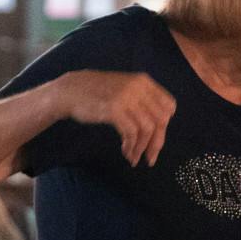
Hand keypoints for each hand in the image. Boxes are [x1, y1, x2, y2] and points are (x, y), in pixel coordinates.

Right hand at [58, 70, 176, 166]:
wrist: (71, 90)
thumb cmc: (96, 93)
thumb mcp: (124, 89)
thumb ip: (141, 100)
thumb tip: (157, 125)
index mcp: (144, 81)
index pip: (169, 106)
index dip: (165, 125)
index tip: (157, 138)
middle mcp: (138, 88)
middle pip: (160, 120)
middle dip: (157, 142)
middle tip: (150, 158)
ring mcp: (126, 98)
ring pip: (147, 129)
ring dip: (141, 148)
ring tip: (133, 158)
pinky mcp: (114, 109)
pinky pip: (131, 133)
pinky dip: (131, 146)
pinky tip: (126, 151)